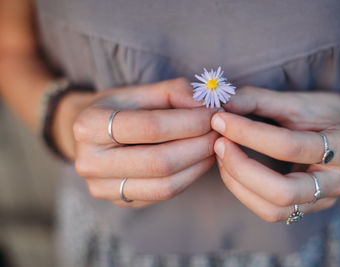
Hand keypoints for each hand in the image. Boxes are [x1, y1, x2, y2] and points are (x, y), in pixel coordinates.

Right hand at [57, 78, 217, 207]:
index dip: (190, 121)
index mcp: (88, 125)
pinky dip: (189, 177)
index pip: (151, 127)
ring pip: (165, 185)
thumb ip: (173, 92)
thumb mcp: (139, 91)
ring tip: (214, 145)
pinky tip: (200, 160)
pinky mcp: (120, 201)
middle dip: (199, 145)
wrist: (90, 135)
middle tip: (220, 132)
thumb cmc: (118, 108)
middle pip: (160, 161)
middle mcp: (89, 162)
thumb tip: (207, 105)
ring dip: (199, 165)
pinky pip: (164, 195)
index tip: (213, 114)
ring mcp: (102, 187)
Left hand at [211, 86, 339, 222]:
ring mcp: (323, 201)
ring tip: (221, 155)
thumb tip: (220, 106)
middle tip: (218, 144)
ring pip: (274, 210)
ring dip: (239, 184)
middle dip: (242, 169)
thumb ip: (258, 100)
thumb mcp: (295, 100)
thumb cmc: (323, 112)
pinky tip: (232, 169)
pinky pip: (270, 211)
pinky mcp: (305, 209)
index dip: (248, 133)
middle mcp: (337, 182)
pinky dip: (244, 192)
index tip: (220, 119)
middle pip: (283, 192)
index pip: (289, 146)